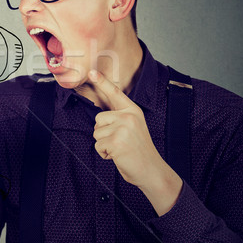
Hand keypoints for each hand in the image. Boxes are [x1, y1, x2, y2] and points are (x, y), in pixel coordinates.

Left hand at [89, 70, 181, 214]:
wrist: (151, 170)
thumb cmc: (139, 151)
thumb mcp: (133, 128)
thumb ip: (120, 119)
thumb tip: (100, 118)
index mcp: (133, 111)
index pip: (115, 93)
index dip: (102, 82)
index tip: (91, 71)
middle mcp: (128, 117)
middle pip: (98, 118)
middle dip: (103, 132)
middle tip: (120, 142)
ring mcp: (123, 129)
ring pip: (96, 133)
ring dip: (104, 145)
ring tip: (120, 149)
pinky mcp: (116, 142)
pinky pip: (98, 146)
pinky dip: (104, 154)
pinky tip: (118, 156)